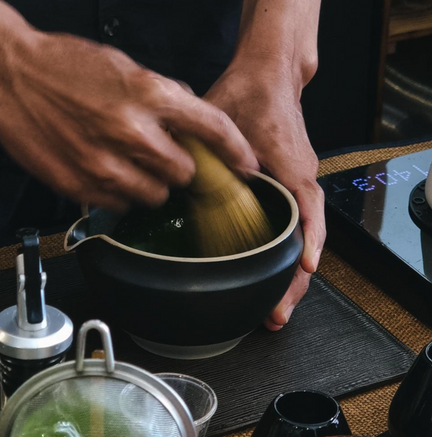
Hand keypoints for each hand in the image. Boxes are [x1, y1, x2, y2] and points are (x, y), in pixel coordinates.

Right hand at [0, 0, 257, 210]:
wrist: (9, 75)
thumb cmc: (65, 66)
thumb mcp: (126, 68)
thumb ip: (164, 100)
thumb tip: (191, 126)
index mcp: (149, 93)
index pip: (212, 128)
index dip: (237, 150)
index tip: (247, 165)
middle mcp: (132, 132)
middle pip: (185, 174)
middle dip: (179, 168)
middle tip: (161, 155)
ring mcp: (106, 164)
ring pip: (155, 196)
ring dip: (150, 183)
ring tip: (127, 162)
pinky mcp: (83, 186)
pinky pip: (122, 204)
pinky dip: (121, 193)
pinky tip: (106, 170)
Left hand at [205, 65, 325, 329]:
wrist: (270, 74)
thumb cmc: (251, 92)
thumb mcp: (220, 120)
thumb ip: (202, 153)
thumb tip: (176, 183)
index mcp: (291, 167)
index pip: (307, 214)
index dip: (306, 245)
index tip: (302, 273)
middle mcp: (303, 180)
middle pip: (307, 239)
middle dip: (293, 281)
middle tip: (276, 314)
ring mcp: (300, 185)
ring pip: (303, 239)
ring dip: (291, 275)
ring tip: (276, 307)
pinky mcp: (291, 186)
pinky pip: (296, 227)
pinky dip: (287, 255)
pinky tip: (273, 275)